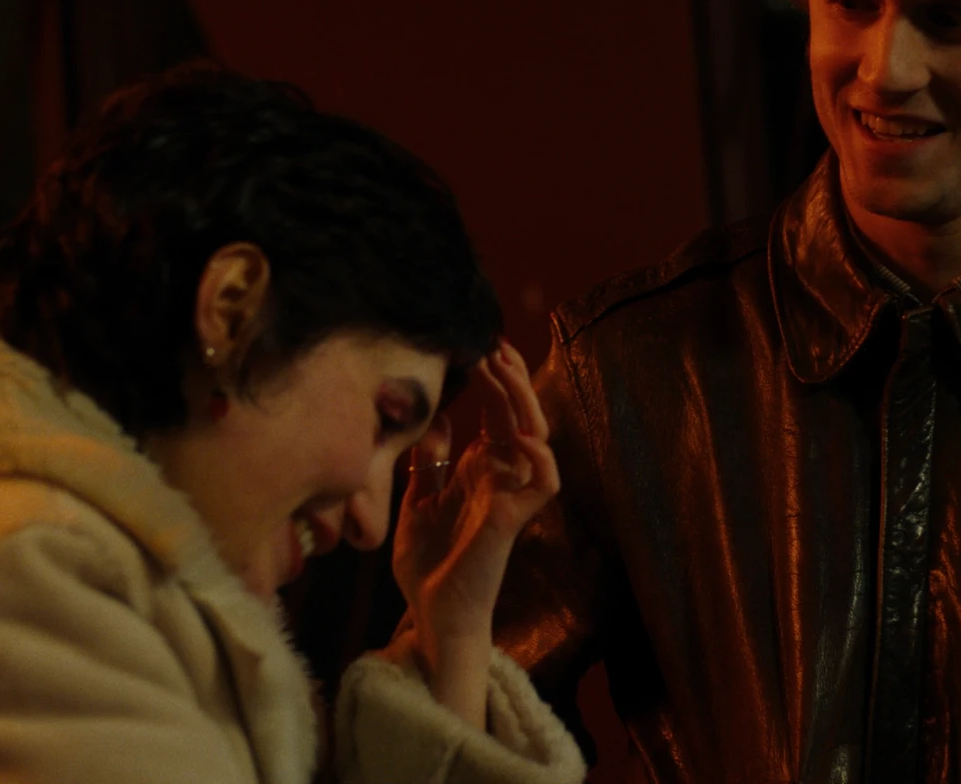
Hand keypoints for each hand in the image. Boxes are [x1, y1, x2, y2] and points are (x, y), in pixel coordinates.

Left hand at [388, 339, 558, 724]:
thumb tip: (434, 421)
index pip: (496, 415)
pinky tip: (516, 433)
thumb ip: (427, 465)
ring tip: (503, 369)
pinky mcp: (512, 519)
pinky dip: (537, 456)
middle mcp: (500, 479)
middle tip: (493, 346)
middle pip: (518, 416)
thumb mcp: (417, 503)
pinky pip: (543, 482)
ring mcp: (509, 497)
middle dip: (510, 379)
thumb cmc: (427, 565)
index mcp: (478, 472)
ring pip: (535, 437)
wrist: (431, 614)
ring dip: (522, 402)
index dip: (494, 381)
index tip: (479, 348)